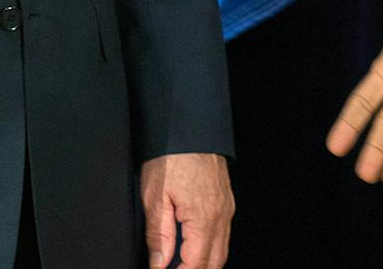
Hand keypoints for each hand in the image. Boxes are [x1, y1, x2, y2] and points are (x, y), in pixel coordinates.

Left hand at [140, 152, 231, 268]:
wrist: (190, 127)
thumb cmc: (172, 155)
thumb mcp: (155, 196)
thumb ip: (159, 235)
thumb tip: (159, 264)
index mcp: (203, 219)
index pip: (196, 264)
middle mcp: (221, 217)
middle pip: (214, 263)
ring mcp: (226, 209)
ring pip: (221, 251)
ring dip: (203, 262)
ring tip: (180, 263)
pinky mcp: (226, 201)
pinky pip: (223, 235)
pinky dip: (209, 247)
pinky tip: (192, 245)